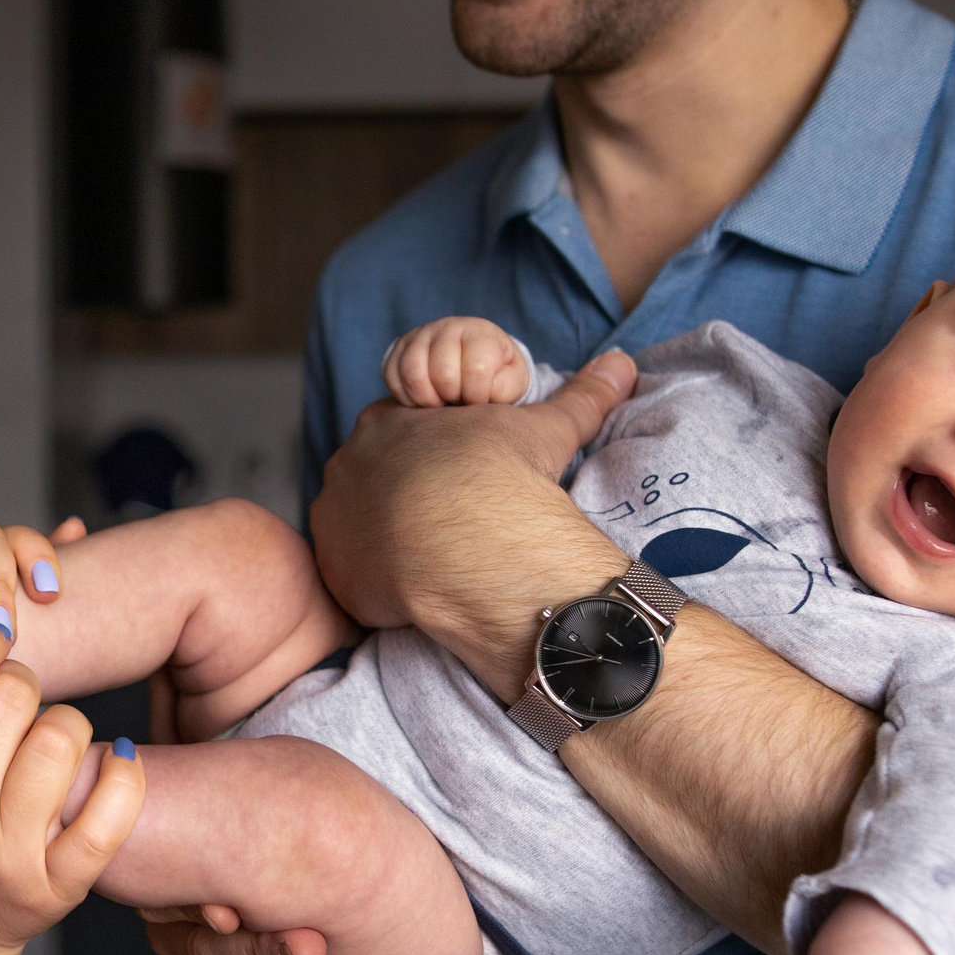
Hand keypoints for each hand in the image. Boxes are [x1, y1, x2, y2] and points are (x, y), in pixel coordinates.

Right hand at [0, 623, 143, 954]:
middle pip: (14, 699)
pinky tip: (115, 761)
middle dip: (19, 681)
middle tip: (11, 701)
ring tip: (43, 741)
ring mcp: (10, 857)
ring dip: (63, 726)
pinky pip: (111, 816)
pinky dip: (124, 778)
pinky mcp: (59, 887)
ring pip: (63, 741)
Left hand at [310, 350, 634, 636]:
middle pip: (371, 478)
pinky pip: (351, 575)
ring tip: (433, 560)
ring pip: (356, 526)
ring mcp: (335, 515)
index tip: (461, 483)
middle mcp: (349, 461)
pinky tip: (414, 590)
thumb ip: (579, 396)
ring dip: (385, 540)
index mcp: (389, 420)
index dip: (433, 459)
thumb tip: (620, 364)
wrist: (472, 547)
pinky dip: (377, 583)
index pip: (400, 432)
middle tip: (447, 524)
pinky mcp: (334, 568)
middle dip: (403, 498)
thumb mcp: (545, 430)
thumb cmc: (502, 478)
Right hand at [384, 316, 530, 407]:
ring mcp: (420, 335)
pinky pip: (392, 376)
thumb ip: (505, 388)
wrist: (473, 360)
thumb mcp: (512, 381)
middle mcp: (448, 327)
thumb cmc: (496, 374)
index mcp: (480, 333)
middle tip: (458, 402)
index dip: (477, 395)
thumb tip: (484, 390)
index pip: (476, 369)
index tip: (480, 401)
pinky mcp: (398, 348)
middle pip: (442, 374)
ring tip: (440, 403)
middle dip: (452, 398)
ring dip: (426, 400)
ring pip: (412, 374)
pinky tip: (423, 399)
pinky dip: (406, 397)